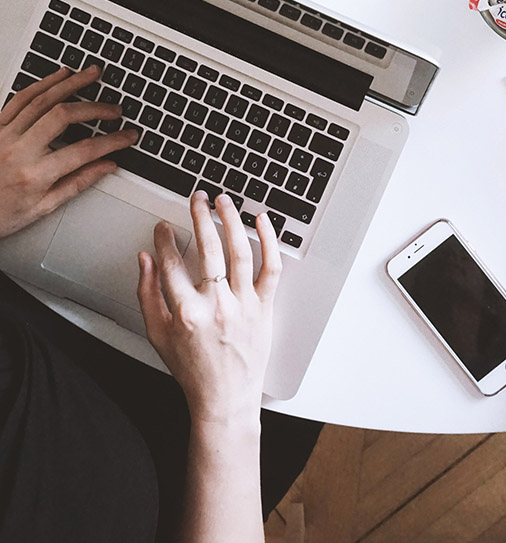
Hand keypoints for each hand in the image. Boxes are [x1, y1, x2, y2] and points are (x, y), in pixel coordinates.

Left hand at [0, 65, 136, 237]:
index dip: (112, 141)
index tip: (128, 136)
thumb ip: (77, 183)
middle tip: (114, 109)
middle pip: (63, 116)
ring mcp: (4, 134)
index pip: (84, 151)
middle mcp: (18, 150)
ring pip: (41, 99)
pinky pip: (20, 98)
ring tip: (92, 75)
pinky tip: (59, 76)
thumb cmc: (0, 213)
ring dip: (70, 84)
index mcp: (34, 174)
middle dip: (94, 107)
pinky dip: (42, 84)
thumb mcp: (43, 207)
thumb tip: (106, 166)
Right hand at [137, 192, 281, 425]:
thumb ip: (147, 294)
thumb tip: (144, 259)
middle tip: (198, 198)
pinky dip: (269, 241)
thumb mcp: (158, 335)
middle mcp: (217, 306)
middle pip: (208, 249)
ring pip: (239, 252)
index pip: (172, 264)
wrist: (225, 398)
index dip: (164, 239)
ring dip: (231, 220)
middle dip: (200, 216)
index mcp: (187, 313)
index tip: (163, 226)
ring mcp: (243, 305)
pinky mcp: (264, 307)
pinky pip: (271, 268)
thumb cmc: (192, 369)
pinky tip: (262, 221)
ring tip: (224, 201)